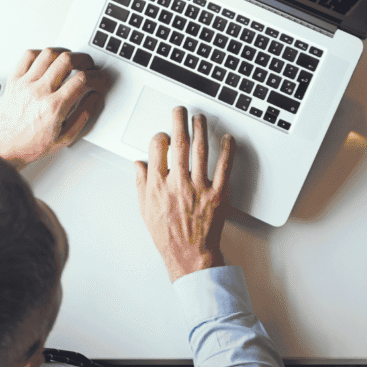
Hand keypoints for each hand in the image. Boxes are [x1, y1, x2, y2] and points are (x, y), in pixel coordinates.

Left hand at [0, 48, 107, 168]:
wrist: (6, 146)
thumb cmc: (33, 144)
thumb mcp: (66, 137)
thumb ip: (84, 115)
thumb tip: (94, 97)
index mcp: (54, 107)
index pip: (82, 80)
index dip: (97, 76)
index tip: (100, 78)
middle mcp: (39, 92)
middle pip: (67, 60)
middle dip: (84, 60)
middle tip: (88, 65)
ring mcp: (25, 83)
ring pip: (48, 53)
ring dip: (64, 53)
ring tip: (70, 60)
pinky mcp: (14, 80)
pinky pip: (28, 56)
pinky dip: (42, 53)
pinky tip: (48, 60)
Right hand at [134, 107, 233, 282]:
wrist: (189, 255)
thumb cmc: (168, 235)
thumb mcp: (145, 210)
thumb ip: (141, 184)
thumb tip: (139, 163)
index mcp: (158, 186)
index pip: (156, 149)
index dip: (159, 136)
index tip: (163, 133)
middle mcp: (178, 183)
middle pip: (178, 142)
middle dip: (179, 121)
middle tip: (181, 110)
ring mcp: (199, 188)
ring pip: (200, 150)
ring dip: (200, 129)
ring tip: (200, 118)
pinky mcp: (217, 194)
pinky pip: (224, 167)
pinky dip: (227, 150)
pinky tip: (227, 139)